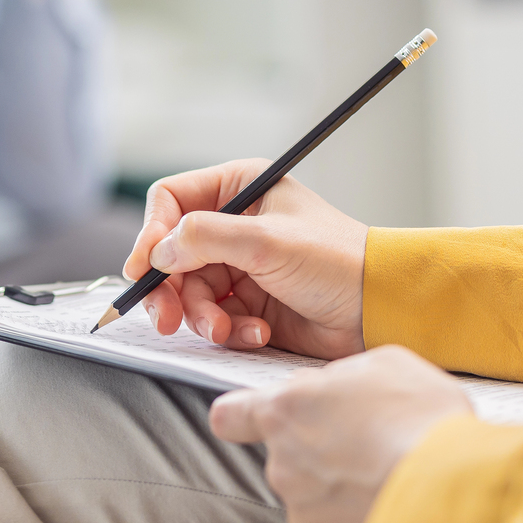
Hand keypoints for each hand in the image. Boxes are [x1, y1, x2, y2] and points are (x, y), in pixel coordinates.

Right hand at [122, 160, 368, 359]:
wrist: (380, 310)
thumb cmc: (338, 261)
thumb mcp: (266, 241)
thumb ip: (205, 239)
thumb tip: (157, 250)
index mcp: (240, 189)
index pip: (171, 201)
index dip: (151, 234)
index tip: (142, 270)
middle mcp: (235, 224)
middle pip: (171, 254)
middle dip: (170, 290)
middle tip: (167, 320)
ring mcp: (240, 266)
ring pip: (189, 293)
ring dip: (202, 317)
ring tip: (226, 330)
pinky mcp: (248, 304)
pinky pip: (214, 318)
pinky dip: (228, 331)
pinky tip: (255, 333)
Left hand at [211, 347, 471, 522]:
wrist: (450, 489)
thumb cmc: (420, 418)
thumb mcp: (384, 365)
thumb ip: (340, 376)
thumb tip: (329, 389)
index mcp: (287, 410)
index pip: (230, 417)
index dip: (240, 419)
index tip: (254, 422)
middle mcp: (283, 463)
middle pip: (287, 456)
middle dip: (318, 452)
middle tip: (367, 446)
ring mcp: (302, 510)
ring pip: (312, 495)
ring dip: (338, 488)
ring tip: (386, 478)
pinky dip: (356, 521)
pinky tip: (390, 506)